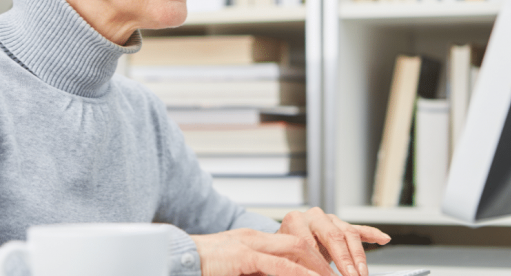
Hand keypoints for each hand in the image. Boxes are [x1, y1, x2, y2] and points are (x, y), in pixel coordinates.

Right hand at [191, 228, 335, 275]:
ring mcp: (249, 245)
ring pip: (296, 251)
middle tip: (338, 275)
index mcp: (250, 240)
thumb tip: (271, 273)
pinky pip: (280, 266)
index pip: (290, 244)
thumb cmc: (198, 267)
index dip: (311, 258)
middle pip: (299, 243)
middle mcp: (253, 238)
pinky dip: (300, 274)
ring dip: (318, 267)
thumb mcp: (232, 269)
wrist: (173, 260)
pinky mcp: (243, 257)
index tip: (326, 272)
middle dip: (322, 260)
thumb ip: (253, 270)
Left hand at [277, 207, 390, 275]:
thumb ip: (292, 265)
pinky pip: (359, 229)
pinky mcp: (341, 225)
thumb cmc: (282, 252)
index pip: (309, 243)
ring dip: (358, 256)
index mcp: (295, 221)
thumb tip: (301, 273)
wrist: (282, 242)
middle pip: (334, 236)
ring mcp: (330, 219)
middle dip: (345, 260)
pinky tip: (384, 239)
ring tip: (362, 273)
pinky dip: (372, 234)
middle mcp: (314, 216)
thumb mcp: (282, 258)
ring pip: (349, 233)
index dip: (318, 264)